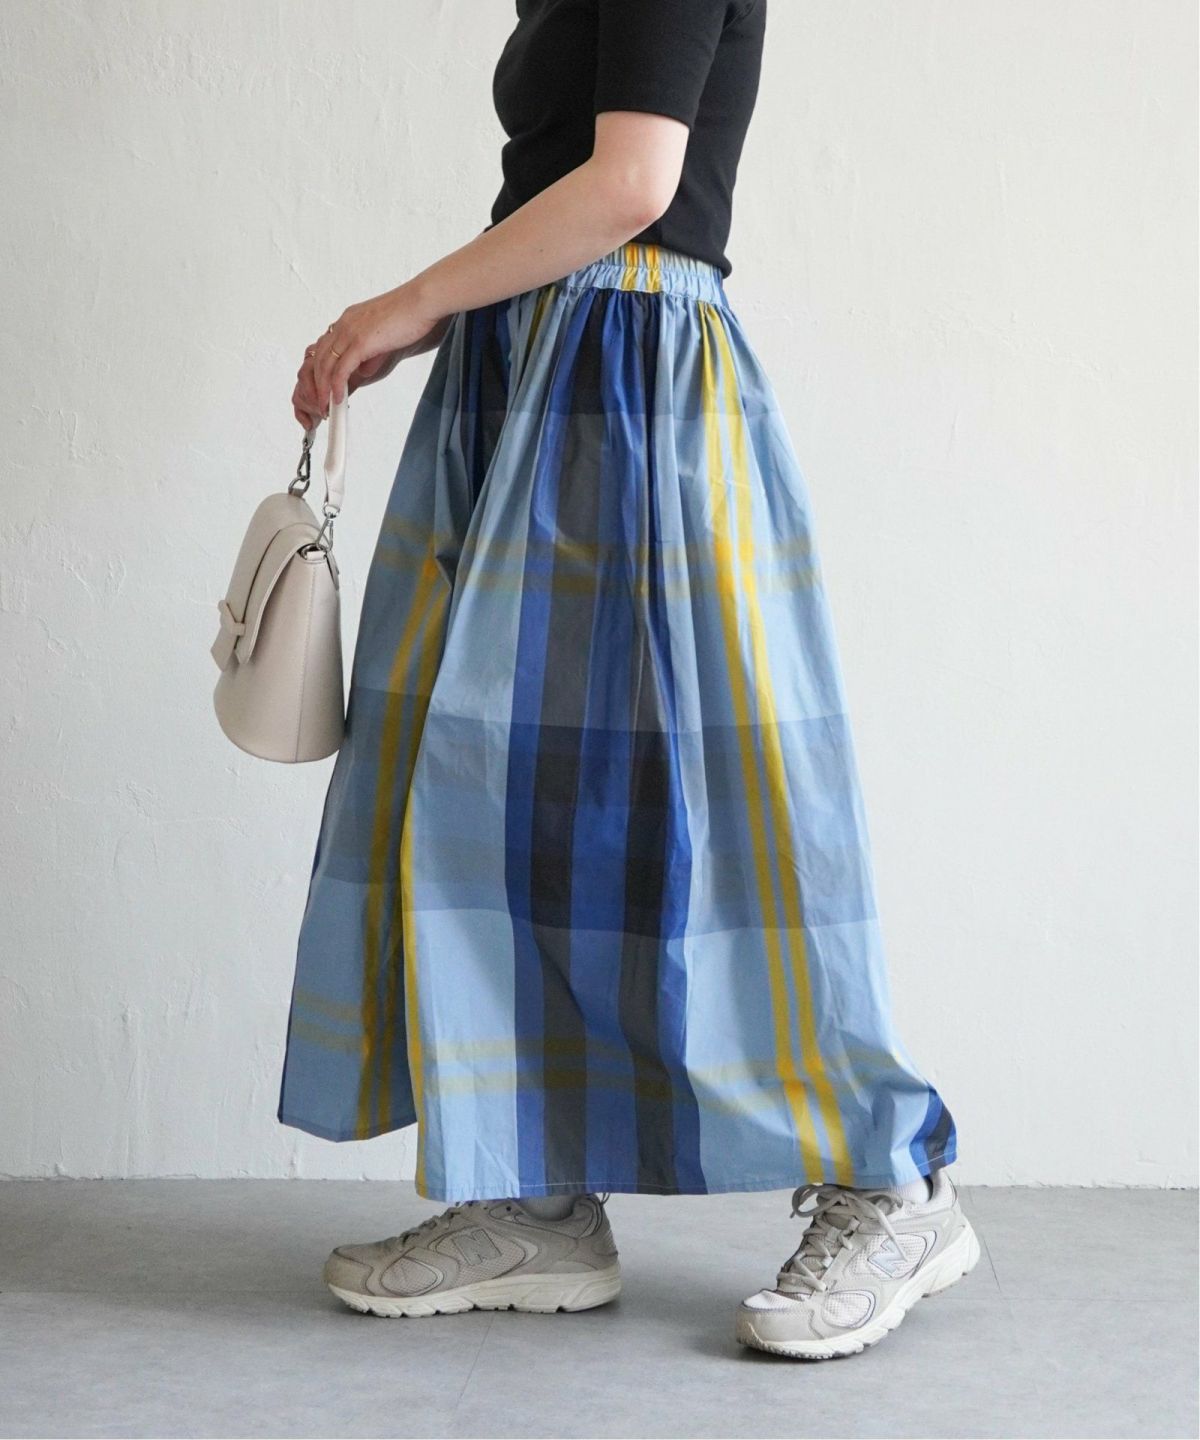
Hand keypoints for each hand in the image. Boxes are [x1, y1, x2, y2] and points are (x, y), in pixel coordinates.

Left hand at [292, 283, 449, 427]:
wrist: (422, 302)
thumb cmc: (410, 315)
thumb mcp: (383, 336)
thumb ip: (370, 353)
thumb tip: (362, 371)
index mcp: (349, 320)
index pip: (324, 347)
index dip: (321, 370)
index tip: (324, 386)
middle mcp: (344, 324)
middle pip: (319, 358)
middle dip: (316, 383)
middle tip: (320, 401)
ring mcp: (350, 332)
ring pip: (326, 365)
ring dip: (323, 389)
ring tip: (326, 406)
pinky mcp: (360, 342)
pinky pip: (341, 370)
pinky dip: (336, 386)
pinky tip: (338, 399)